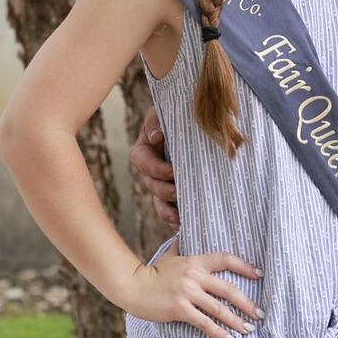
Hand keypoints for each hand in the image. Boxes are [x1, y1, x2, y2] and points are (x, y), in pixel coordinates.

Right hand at [120, 241, 263, 337]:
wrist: (132, 285)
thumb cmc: (152, 272)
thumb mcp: (170, 255)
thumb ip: (180, 244)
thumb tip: (183, 231)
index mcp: (196, 261)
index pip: (226, 260)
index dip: (245, 267)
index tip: (259, 275)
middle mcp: (195, 276)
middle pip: (228, 289)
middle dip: (247, 303)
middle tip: (260, 314)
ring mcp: (187, 293)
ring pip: (218, 308)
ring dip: (235, 320)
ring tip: (248, 329)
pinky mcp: (179, 309)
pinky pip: (203, 322)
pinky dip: (217, 331)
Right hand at [131, 106, 179, 226]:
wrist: (194, 126)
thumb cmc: (176, 117)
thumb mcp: (162, 113)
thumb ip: (155, 121)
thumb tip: (156, 136)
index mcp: (144, 151)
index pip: (143, 162)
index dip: (156, 169)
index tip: (172, 172)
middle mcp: (151, 171)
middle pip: (152, 185)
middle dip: (163, 191)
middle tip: (177, 193)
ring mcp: (163, 184)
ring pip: (159, 202)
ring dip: (167, 211)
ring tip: (178, 217)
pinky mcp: (176, 195)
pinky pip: (172, 210)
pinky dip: (176, 219)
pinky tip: (184, 225)